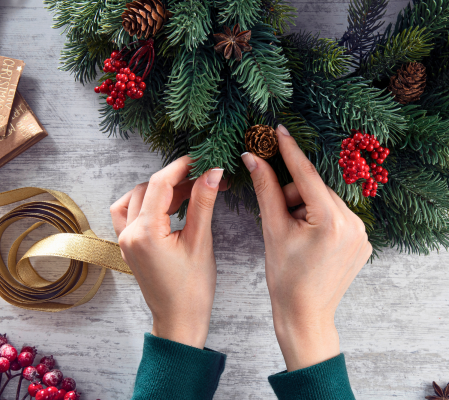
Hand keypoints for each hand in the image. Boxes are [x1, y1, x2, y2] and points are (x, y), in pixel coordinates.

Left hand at [110, 156, 225, 348]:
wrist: (179, 320)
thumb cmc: (192, 289)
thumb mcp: (200, 242)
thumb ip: (203, 203)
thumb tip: (212, 172)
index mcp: (145, 233)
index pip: (160, 184)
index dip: (181, 167)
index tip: (202, 159)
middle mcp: (128, 234)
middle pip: (147, 188)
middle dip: (176, 180)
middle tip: (204, 180)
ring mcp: (124, 241)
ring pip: (134, 198)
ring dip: (158, 190)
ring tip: (187, 193)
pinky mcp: (127, 246)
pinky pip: (127, 213)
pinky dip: (144, 204)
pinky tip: (166, 207)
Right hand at [242, 125, 371, 371]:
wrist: (304, 314)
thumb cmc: (284, 277)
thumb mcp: (272, 229)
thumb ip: (266, 189)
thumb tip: (253, 157)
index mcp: (330, 220)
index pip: (306, 175)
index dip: (290, 150)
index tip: (279, 129)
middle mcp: (353, 223)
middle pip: (315, 189)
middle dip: (293, 196)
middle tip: (279, 218)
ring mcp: (362, 234)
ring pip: (325, 202)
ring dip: (305, 208)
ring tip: (293, 234)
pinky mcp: (363, 242)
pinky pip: (337, 216)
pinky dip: (319, 219)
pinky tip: (308, 240)